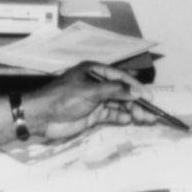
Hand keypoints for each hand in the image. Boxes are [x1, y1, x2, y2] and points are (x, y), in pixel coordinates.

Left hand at [23, 62, 157, 142]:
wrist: (41, 116)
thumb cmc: (62, 98)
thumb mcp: (90, 91)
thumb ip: (114, 91)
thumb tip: (136, 91)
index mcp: (94, 71)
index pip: (120, 78)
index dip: (135, 86)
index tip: (148, 97)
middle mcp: (96, 84)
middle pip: (121, 92)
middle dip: (136, 101)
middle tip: (149, 111)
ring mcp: (94, 100)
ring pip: (118, 104)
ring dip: (131, 110)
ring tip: (145, 118)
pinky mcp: (92, 114)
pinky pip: (111, 114)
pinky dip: (120, 117)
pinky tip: (129, 120)